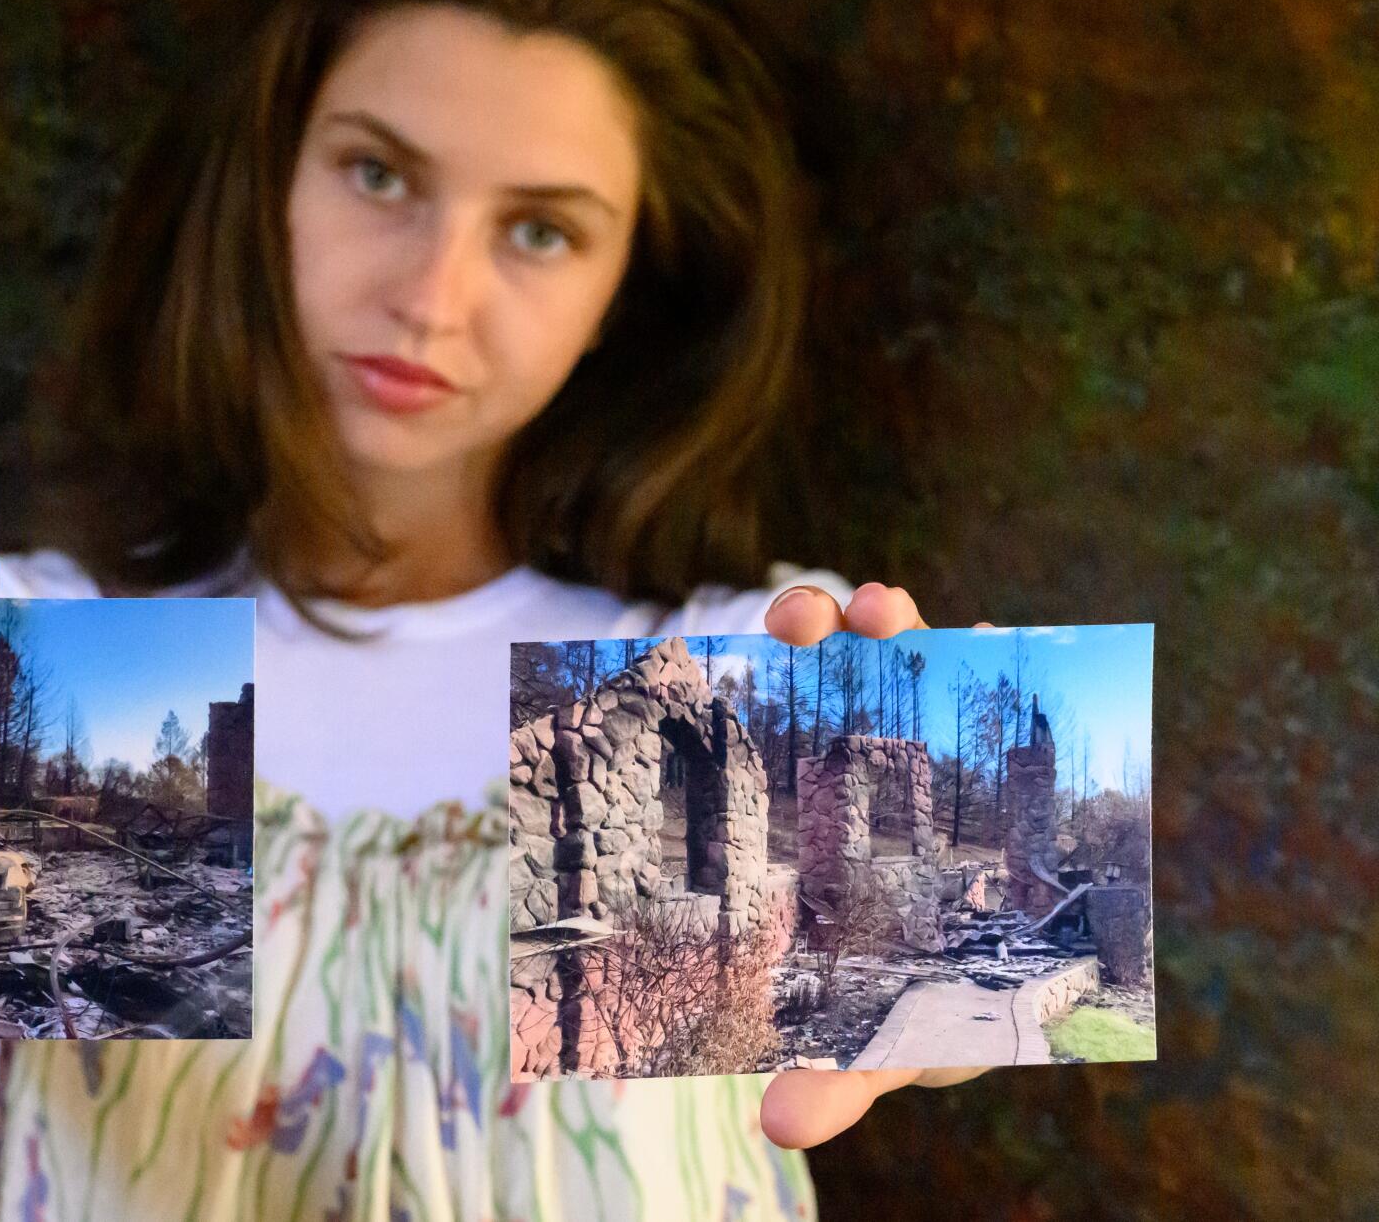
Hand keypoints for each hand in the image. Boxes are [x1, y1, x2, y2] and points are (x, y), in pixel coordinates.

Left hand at [756, 580, 992, 1147]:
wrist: (1018, 1014)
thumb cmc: (918, 1022)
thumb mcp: (879, 1050)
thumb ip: (835, 1076)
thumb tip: (782, 1126)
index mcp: (813, 828)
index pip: (765, 739)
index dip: (737, 695)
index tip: (713, 668)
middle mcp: (862, 773)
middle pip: (822, 678)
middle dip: (807, 628)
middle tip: (799, 623)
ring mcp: (935, 753)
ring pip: (902, 659)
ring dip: (891, 618)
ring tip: (881, 607)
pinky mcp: (1007, 754)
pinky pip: (995, 684)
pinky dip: (987, 649)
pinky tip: (986, 637)